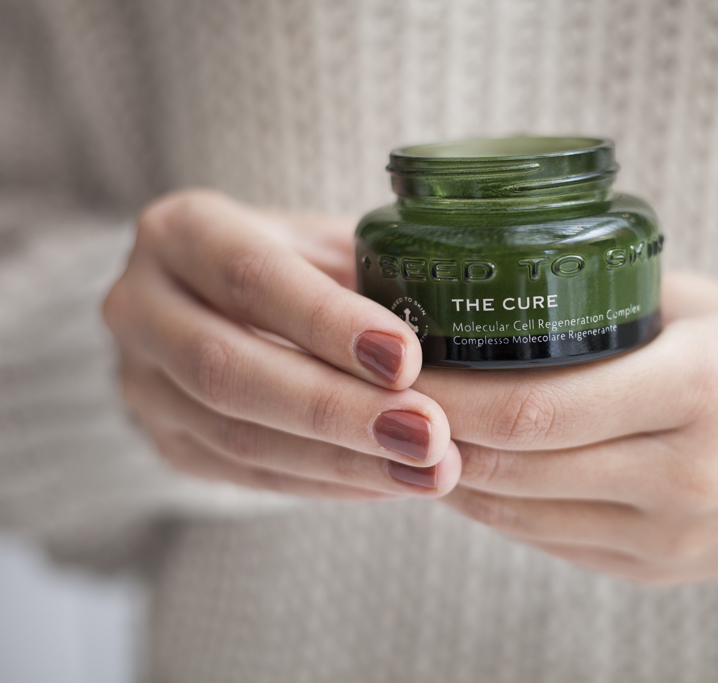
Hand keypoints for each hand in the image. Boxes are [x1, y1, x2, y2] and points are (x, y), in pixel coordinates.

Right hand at [103, 190, 460, 499]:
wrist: (219, 306)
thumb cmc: (298, 262)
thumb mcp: (328, 241)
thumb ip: (375, 269)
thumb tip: (467, 314)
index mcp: (180, 233)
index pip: (248, 276)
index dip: (326, 321)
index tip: (406, 358)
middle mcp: (140, 306)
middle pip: (231, 369)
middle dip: (338, 409)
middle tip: (430, 434)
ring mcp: (142, 384)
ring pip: (238, 436)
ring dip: (343, 461)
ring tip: (430, 471)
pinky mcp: (168, 443)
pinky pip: (249, 476)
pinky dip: (329, 483)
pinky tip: (393, 483)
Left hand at [417, 272, 717, 581]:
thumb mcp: (711, 304)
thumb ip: (608, 301)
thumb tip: (501, 291)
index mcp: (697, 389)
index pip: (527, 409)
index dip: (442, 394)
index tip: (394, 363)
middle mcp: (681, 478)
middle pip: (508, 467)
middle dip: (427, 434)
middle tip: (380, 393)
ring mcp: (670, 537)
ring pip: (516, 514)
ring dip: (452, 473)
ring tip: (412, 428)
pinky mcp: (659, 569)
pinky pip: (549, 539)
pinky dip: (498, 503)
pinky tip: (475, 465)